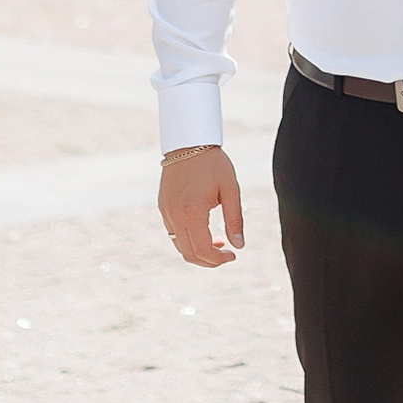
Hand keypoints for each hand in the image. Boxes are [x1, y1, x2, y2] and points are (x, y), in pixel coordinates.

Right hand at [161, 146, 243, 268]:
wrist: (188, 141)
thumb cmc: (213, 163)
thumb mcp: (230, 189)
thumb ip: (235, 220)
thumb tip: (239, 246)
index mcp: (192, 212)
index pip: (203, 250)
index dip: (219, 259)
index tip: (233, 255)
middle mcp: (175, 215)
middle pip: (189, 254)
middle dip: (209, 261)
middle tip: (226, 254)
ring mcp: (166, 212)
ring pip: (179, 246)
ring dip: (197, 252)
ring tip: (217, 244)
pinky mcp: (162, 207)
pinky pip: (173, 233)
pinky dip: (187, 240)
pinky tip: (203, 232)